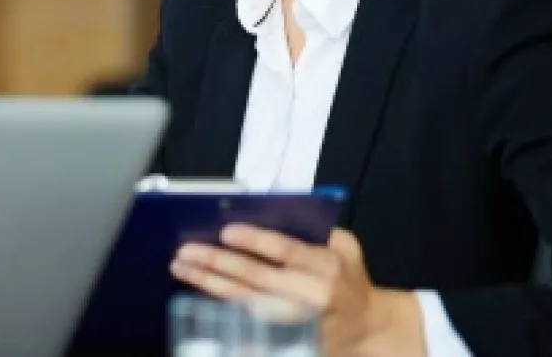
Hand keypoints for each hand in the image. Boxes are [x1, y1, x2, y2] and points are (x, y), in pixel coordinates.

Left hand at [171, 225, 424, 356]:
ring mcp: (295, 322)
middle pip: (257, 277)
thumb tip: (268, 213)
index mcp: (328, 266)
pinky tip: (196, 294)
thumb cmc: (350, 281)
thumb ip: (314, 231)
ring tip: (182, 267)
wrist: (369, 329)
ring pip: (244, 300)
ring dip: (208, 282)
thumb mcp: (346, 248)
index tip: (225, 231)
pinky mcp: (284, 339)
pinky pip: (245, 322)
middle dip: (217, 262)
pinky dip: (218, 307)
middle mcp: (311, 295)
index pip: (287, 251)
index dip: (255, 241)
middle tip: (187, 250)